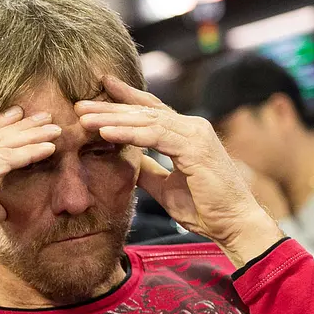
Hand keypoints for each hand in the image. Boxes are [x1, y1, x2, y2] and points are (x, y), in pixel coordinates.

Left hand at [77, 76, 282, 266]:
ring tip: (84, 118)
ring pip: (146, 120)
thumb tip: (130, 161)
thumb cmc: (204, 208)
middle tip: (80, 104)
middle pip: (144, 112)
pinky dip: (129, 134)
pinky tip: (105, 133)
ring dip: (112, 118)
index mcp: (186, 134)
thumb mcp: (166, 187)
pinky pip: (155, 137)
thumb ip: (149, 171)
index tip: (100, 89)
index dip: (126, 99)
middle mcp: (192, 127)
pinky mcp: (195, 148)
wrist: (233, 225)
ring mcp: (195, 135)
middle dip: (110, 107)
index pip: (151, 111)